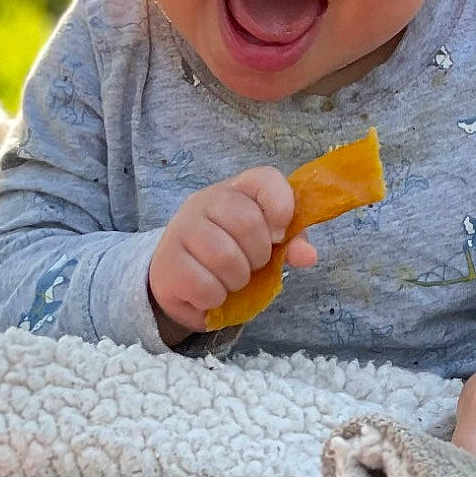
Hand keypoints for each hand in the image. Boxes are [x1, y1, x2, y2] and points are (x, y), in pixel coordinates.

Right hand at [148, 167, 316, 341]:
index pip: (265, 179)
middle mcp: (205, 201)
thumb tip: (308, 255)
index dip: (280, 207)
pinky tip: (210, 293)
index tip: (278, 234)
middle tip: (252, 266)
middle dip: (258, 255)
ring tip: (231, 280)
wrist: (180, 281)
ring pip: (224, 256)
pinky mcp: (167, 262)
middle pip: (246, 221)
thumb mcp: (264, 245)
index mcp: (235, 189)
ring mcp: (181, 229)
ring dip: (237, 279)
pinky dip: (216, 297)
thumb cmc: (230, 255)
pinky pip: (204, 285)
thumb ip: (290, 244)